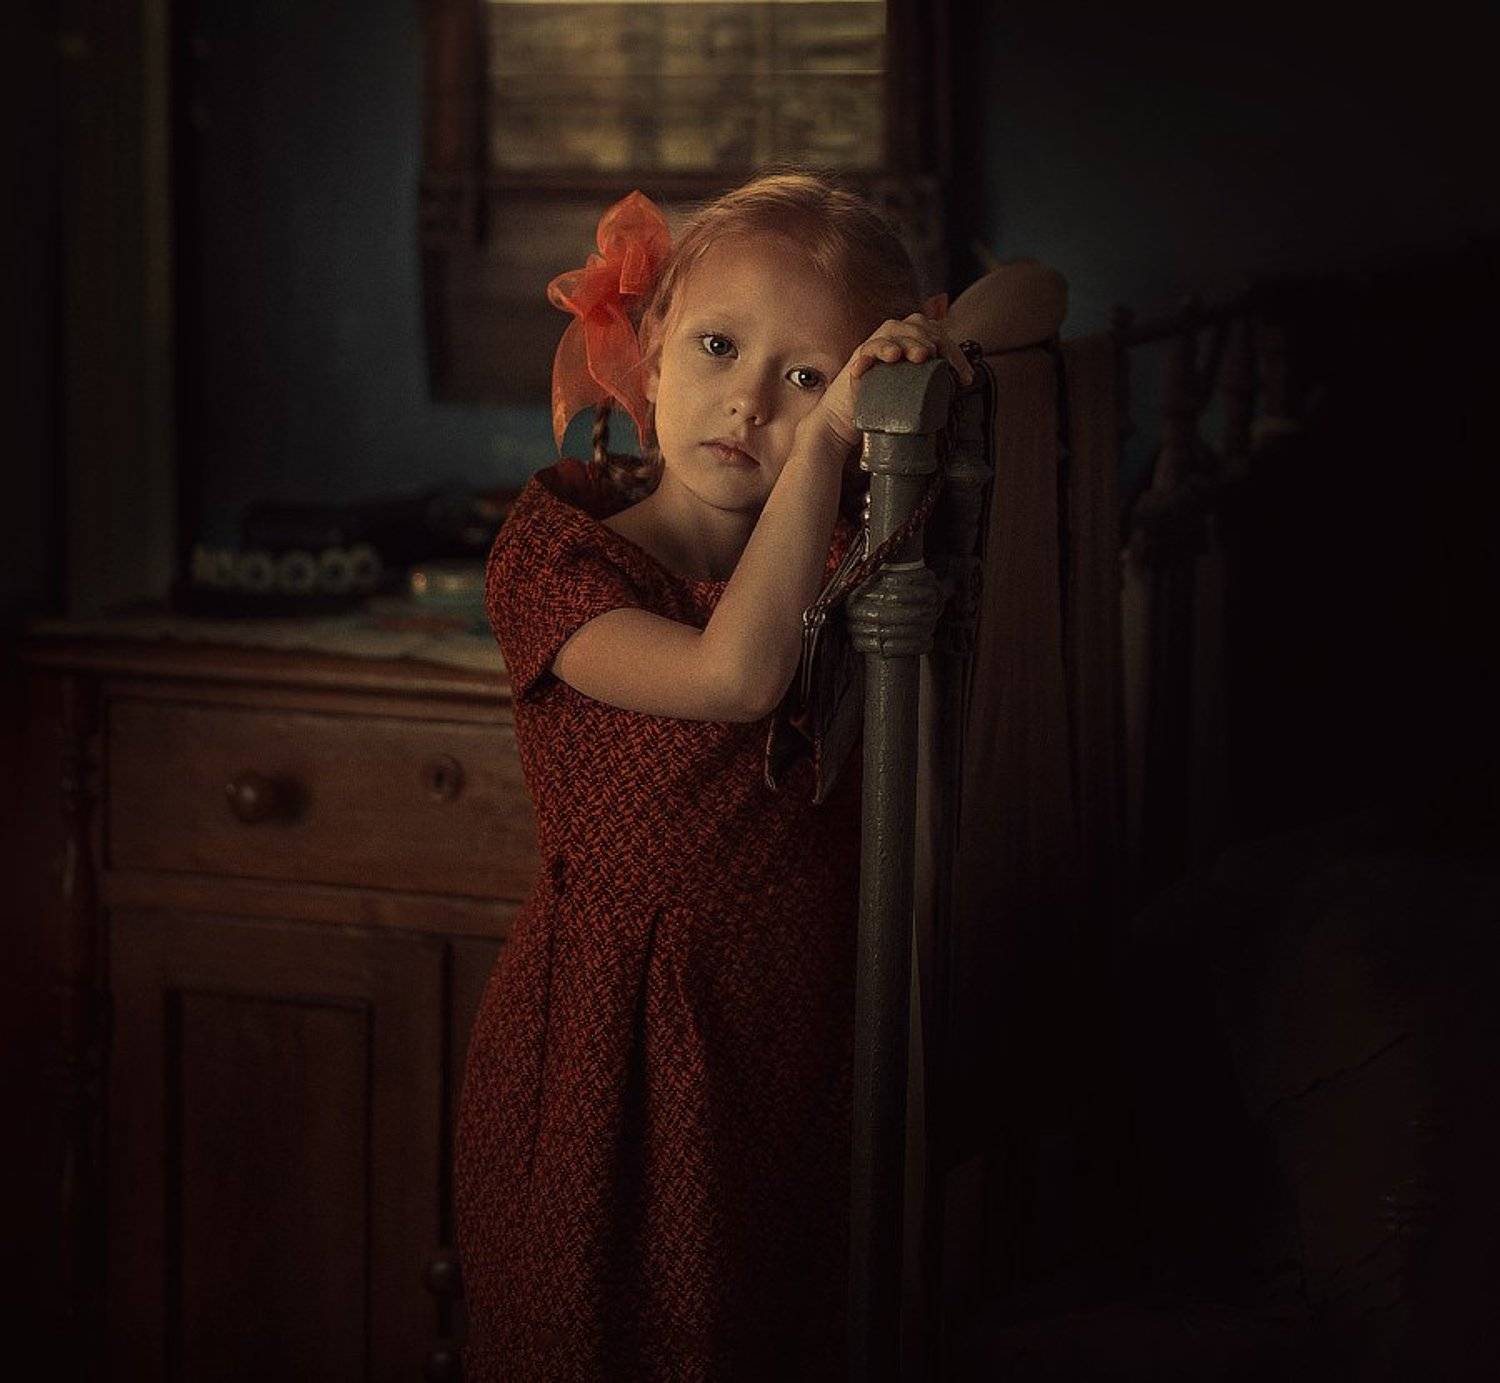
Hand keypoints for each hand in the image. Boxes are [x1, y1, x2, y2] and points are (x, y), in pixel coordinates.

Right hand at [800, 313, 975, 454]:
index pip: (933, 333)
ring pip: (893, 330)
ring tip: (923, 356)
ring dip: (911, 341)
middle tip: (946, 362)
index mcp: (906, 348)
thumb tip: (961, 386)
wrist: (843, 424)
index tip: (965, 376)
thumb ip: (930, 386)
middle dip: (935, 340)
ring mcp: (872, 350)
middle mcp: (890, 344)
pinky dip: (881, 349)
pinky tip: (893, 357)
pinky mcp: (857, 363)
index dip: (952, 348)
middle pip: (916, 324)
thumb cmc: (878, 411)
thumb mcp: (911, 396)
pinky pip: (868, 348)